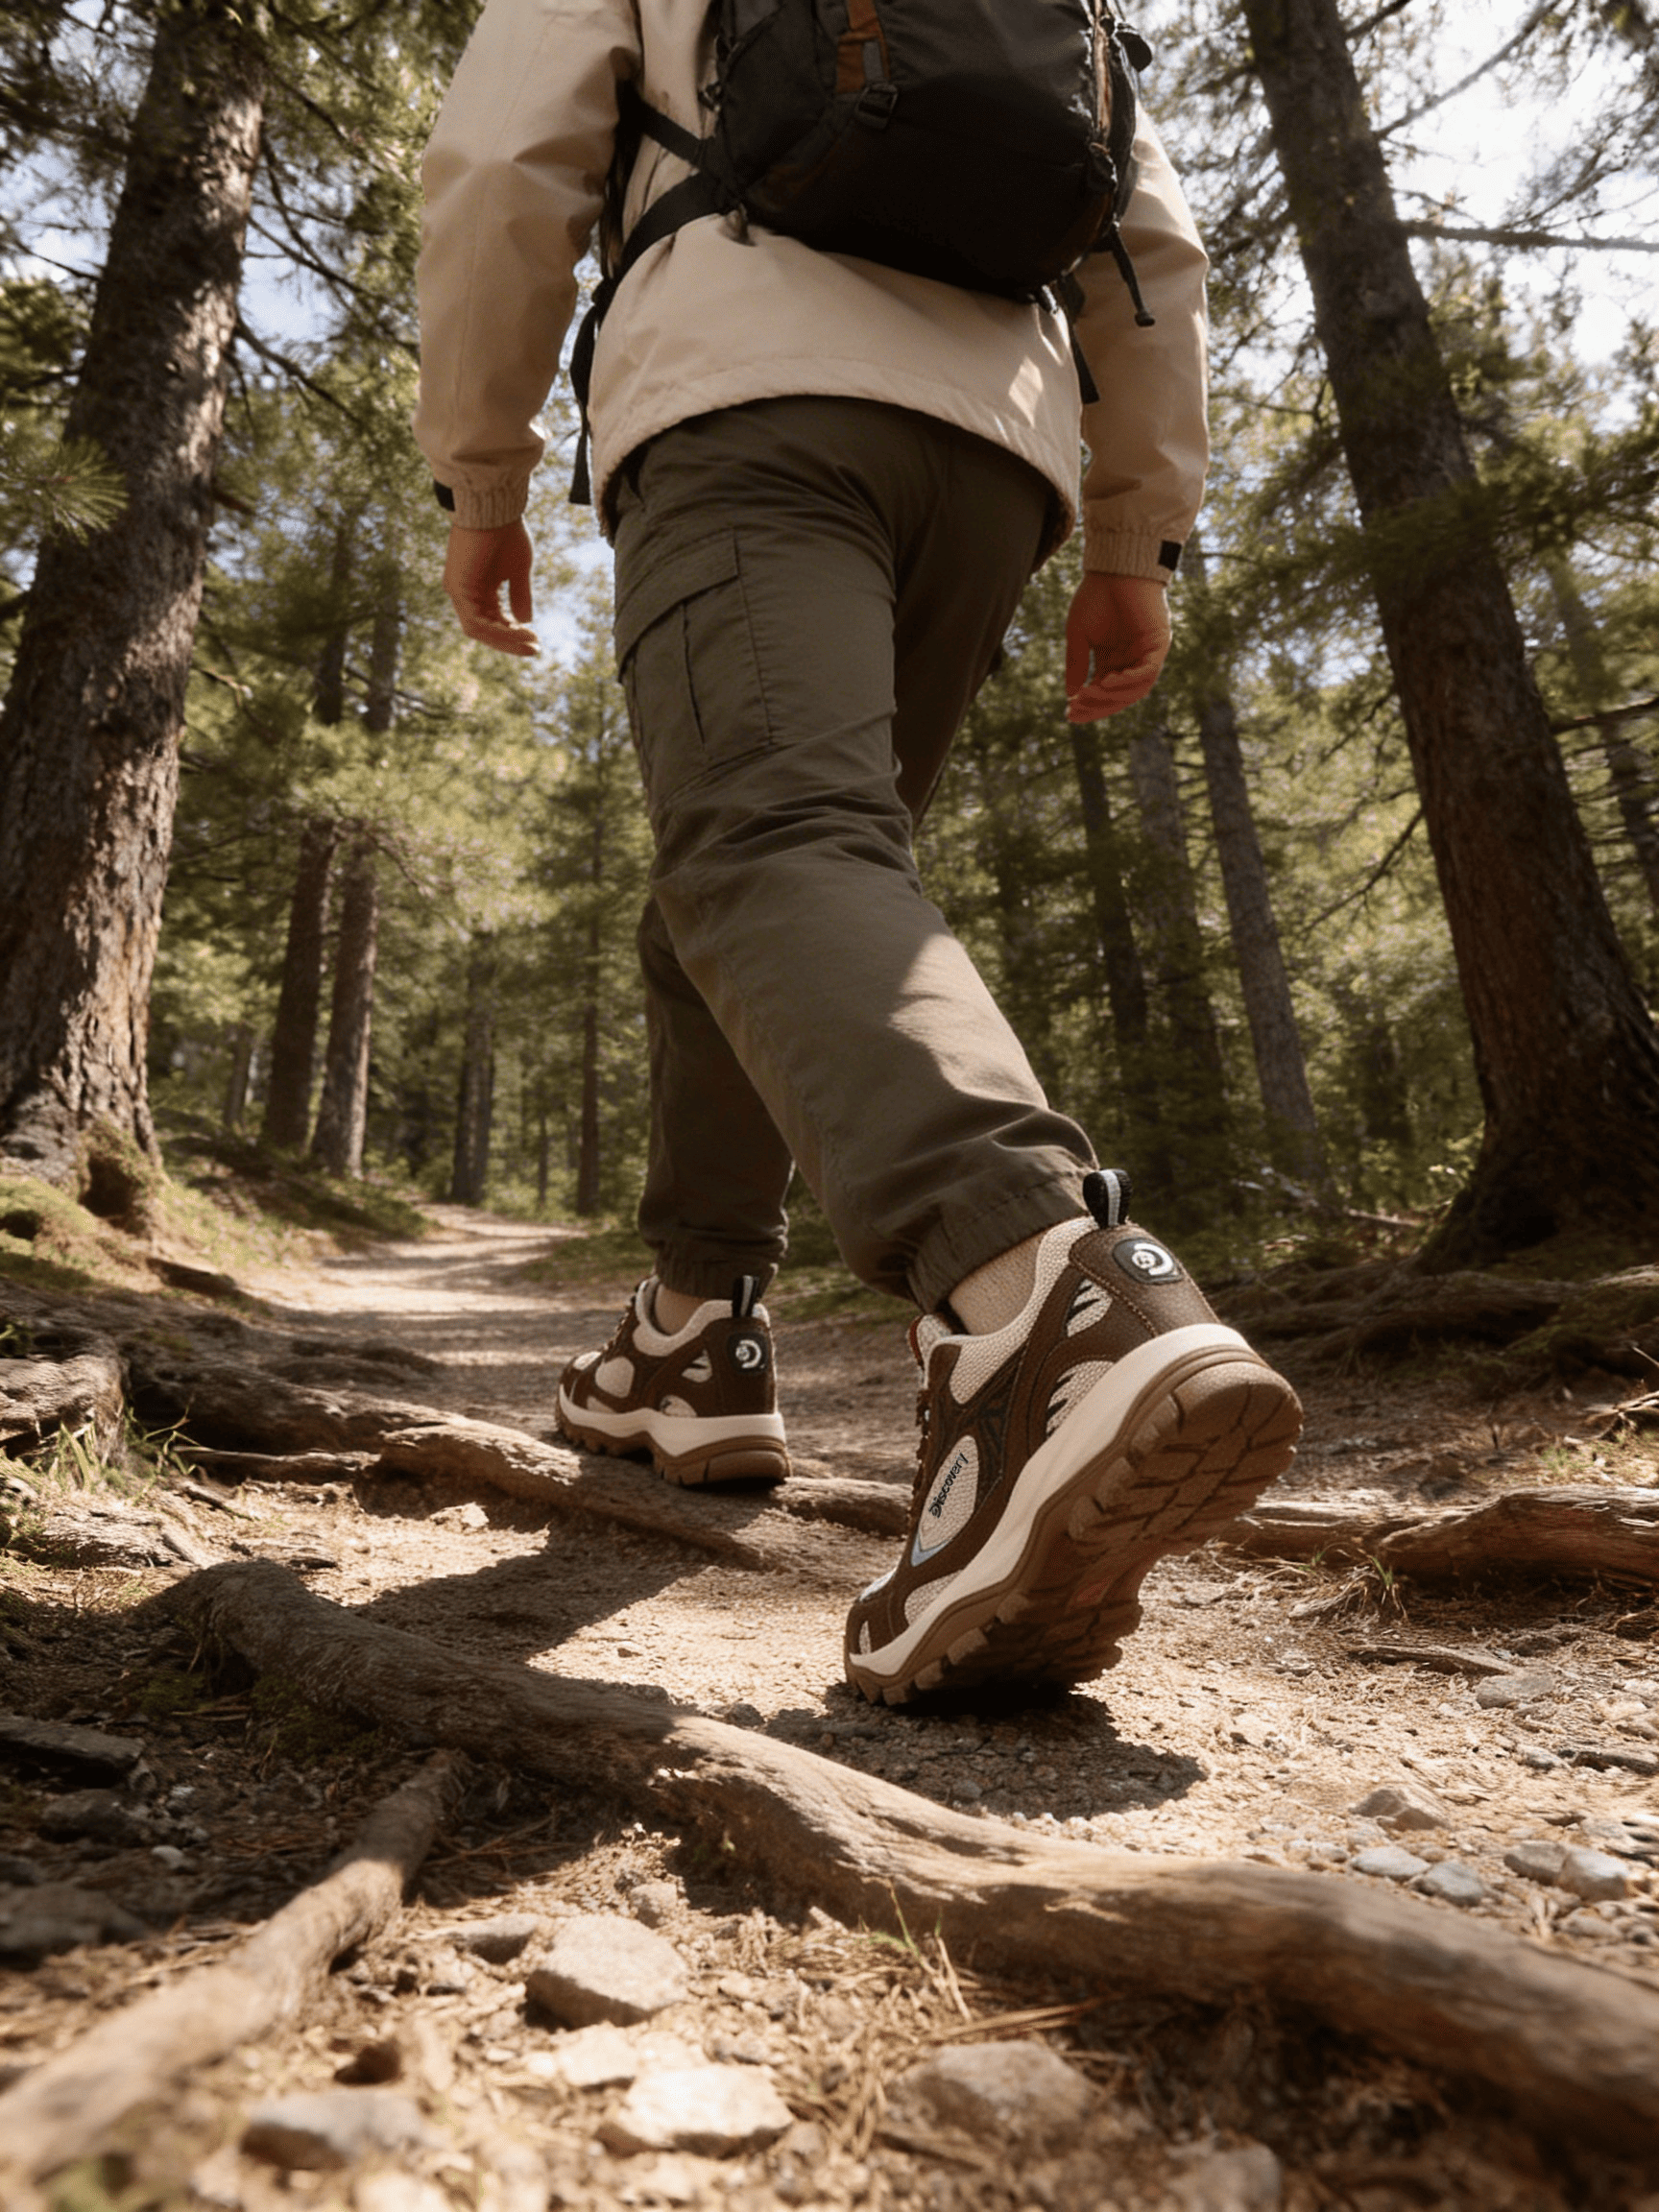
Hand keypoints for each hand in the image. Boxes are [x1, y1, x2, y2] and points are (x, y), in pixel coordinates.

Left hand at [443, 520, 538, 656]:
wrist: (493, 506)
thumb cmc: (505, 532)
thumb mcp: (518, 570)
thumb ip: (519, 595)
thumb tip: (524, 621)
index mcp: (476, 587)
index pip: (491, 620)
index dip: (512, 634)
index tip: (536, 640)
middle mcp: (463, 592)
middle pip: (484, 629)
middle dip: (510, 641)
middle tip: (535, 648)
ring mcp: (457, 591)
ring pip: (479, 629)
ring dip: (506, 640)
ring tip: (531, 644)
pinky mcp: (456, 588)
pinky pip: (475, 622)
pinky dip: (497, 631)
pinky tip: (519, 631)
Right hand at [1064, 571, 1170, 721]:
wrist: (1115, 567)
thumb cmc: (1096, 596)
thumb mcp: (1079, 635)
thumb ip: (1077, 665)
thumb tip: (1071, 695)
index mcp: (1115, 660)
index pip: (1105, 692)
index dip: (1089, 705)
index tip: (1069, 713)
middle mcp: (1133, 660)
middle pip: (1120, 696)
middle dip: (1098, 706)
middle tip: (1077, 709)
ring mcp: (1148, 654)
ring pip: (1135, 690)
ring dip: (1112, 696)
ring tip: (1089, 694)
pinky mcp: (1159, 643)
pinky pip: (1147, 673)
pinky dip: (1128, 681)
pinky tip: (1106, 682)